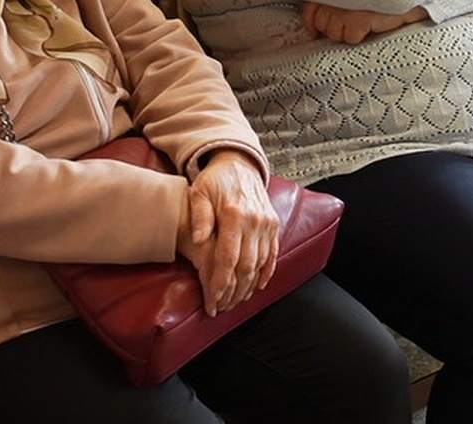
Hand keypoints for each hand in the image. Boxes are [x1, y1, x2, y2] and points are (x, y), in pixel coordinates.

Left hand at [178, 152, 277, 315]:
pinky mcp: (274, 224)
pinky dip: (266, 273)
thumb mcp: (199, 192)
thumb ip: (199, 215)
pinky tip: (256, 287)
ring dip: (248, 287)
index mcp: (234, 214)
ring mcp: (267, 223)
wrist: (239, 164)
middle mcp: (254, 221)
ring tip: (235, 303)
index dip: (220, 284)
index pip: (228, 258)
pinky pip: (272, 254)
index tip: (212, 302)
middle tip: (222, 308)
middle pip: (245, 266)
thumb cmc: (214, 180)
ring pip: (260, 264)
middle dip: (233, 292)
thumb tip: (199, 239)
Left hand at [298, 1, 428, 43]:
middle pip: (321, 23)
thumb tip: (314, 22)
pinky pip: (349, 37)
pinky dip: (359, 35)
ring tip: (363, 20)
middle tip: (351, 20)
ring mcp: (347, 4)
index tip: (315, 30)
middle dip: (333, 26)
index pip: (309, 8)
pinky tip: (371, 24)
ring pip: (334, 33)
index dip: (311, 21)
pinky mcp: (359, 18)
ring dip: (347, 31)